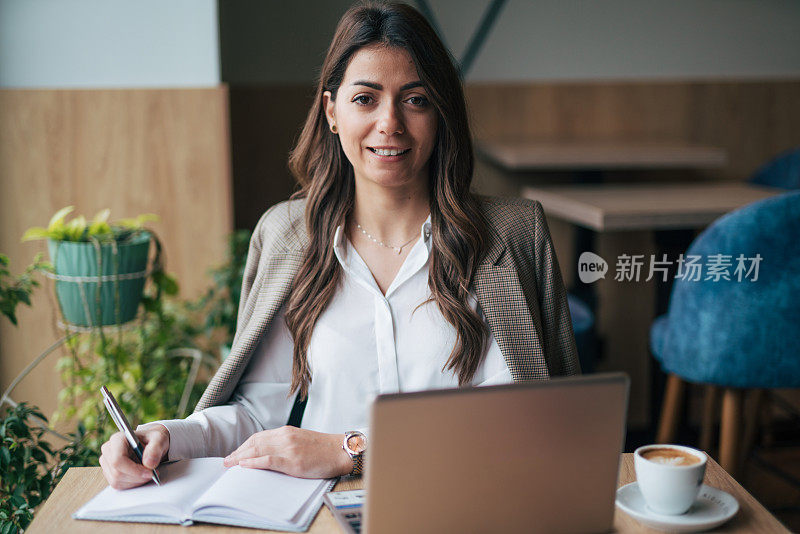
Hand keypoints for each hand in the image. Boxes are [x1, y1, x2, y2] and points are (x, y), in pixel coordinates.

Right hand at [99, 425, 169, 489]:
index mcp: (118, 439)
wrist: (152, 444)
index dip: (133, 470)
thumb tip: (148, 463)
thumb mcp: (160, 439)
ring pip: (117, 481)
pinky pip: (118, 485)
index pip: (117, 460)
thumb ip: (156, 448)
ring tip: (148, 473)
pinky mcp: (109, 472)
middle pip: (117, 473)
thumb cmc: (154, 439)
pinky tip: (141, 476)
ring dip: (136, 481)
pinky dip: (132, 484)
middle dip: (137, 477)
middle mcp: (108, 450)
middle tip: (152, 473)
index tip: (149, 472)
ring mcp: (107, 462)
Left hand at [223, 426, 351, 478]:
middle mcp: (285, 437)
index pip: (258, 437)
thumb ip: (285, 443)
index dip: (243, 446)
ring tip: (229, 464)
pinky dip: (254, 462)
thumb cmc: (322, 448)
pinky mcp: (293, 461)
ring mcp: (289, 448)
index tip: (234, 454)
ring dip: (241, 458)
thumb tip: (268, 452)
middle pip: (255, 443)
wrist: (340, 451)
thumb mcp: (301, 440)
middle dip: (238, 452)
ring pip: (258, 450)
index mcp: (286, 431)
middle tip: (226, 462)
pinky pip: (269, 460)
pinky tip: (245, 465)